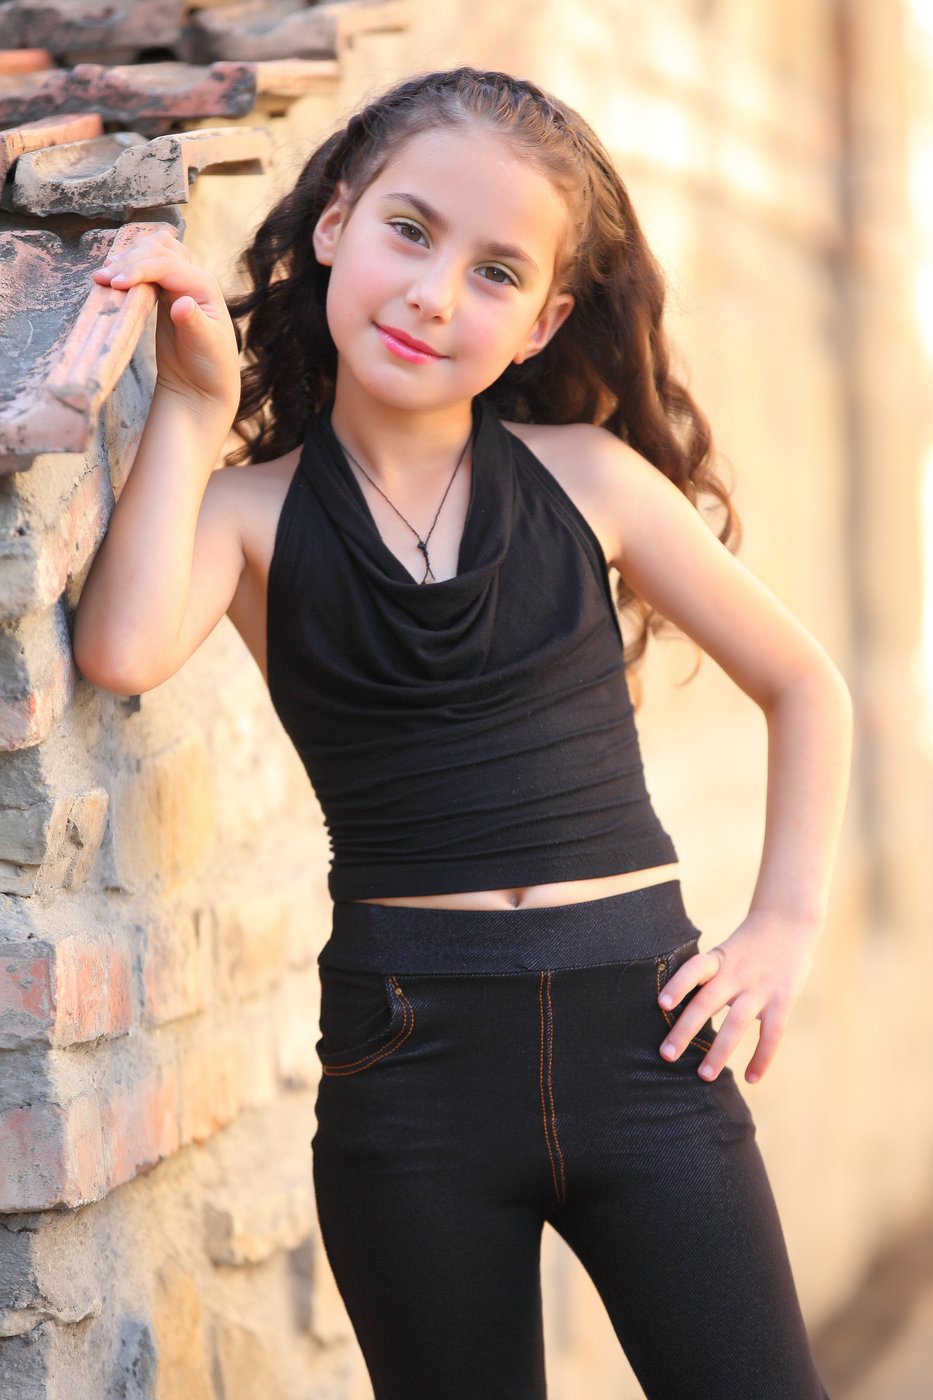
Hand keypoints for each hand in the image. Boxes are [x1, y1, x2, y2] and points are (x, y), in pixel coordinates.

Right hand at [92, 230, 240, 418]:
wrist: (203, 382)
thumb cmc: (210, 365)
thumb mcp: (206, 345)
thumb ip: (194, 323)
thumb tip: (182, 303)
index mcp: (204, 286)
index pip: (167, 266)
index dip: (139, 270)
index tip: (114, 283)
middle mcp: (192, 278)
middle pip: (157, 250)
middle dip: (128, 260)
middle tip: (101, 279)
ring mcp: (179, 282)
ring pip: (152, 251)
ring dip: (127, 257)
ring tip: (103, 275)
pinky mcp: (164, 292)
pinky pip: (146, 267)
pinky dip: (129, 266)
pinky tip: (112, 276)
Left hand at [656, 909, 818, 1084]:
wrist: (789, 923)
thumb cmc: (747, 946)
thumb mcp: (724, 954)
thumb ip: (708, 980)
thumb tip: (678, 1012)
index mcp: (718, 959)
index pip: (694, 969)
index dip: (678, 985)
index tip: (661, 1004)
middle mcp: (737, 973)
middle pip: (707, 1002)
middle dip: (685, 1030)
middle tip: (666, 1055)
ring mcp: (760, 988)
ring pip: (736, 1023)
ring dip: (719, 1052)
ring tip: (704, 1076)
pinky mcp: (782, 1001)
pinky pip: (772, 1034)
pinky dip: (761, 1058)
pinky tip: (750, 1079)